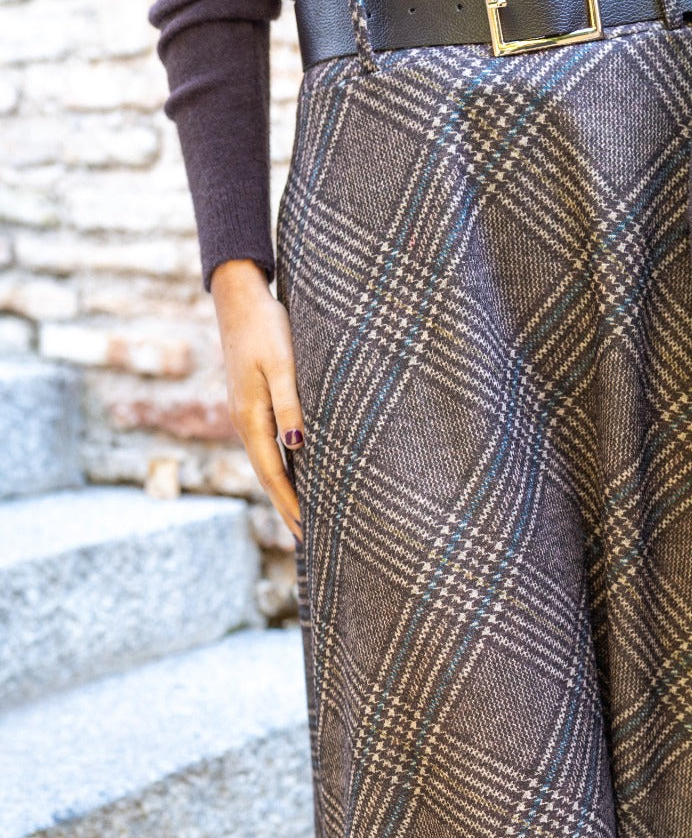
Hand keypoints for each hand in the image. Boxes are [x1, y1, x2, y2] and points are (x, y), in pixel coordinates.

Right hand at [211, 258, 303, 540]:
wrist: (240, 298)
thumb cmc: (267, 326)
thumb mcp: (284, 363)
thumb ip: (290, 404)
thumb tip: (297, 446)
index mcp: (251, 417)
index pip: (273, 474)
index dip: (290, 505)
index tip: (307, 533)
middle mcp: (244, 422)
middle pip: (268, 476)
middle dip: (286, 508)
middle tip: (307, 540)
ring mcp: (245, 414)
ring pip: (267, 463)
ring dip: (284, 491)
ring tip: (303, 518)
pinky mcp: (251, 404)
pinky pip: (267, 447)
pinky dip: (280, 468)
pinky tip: (293, 476)